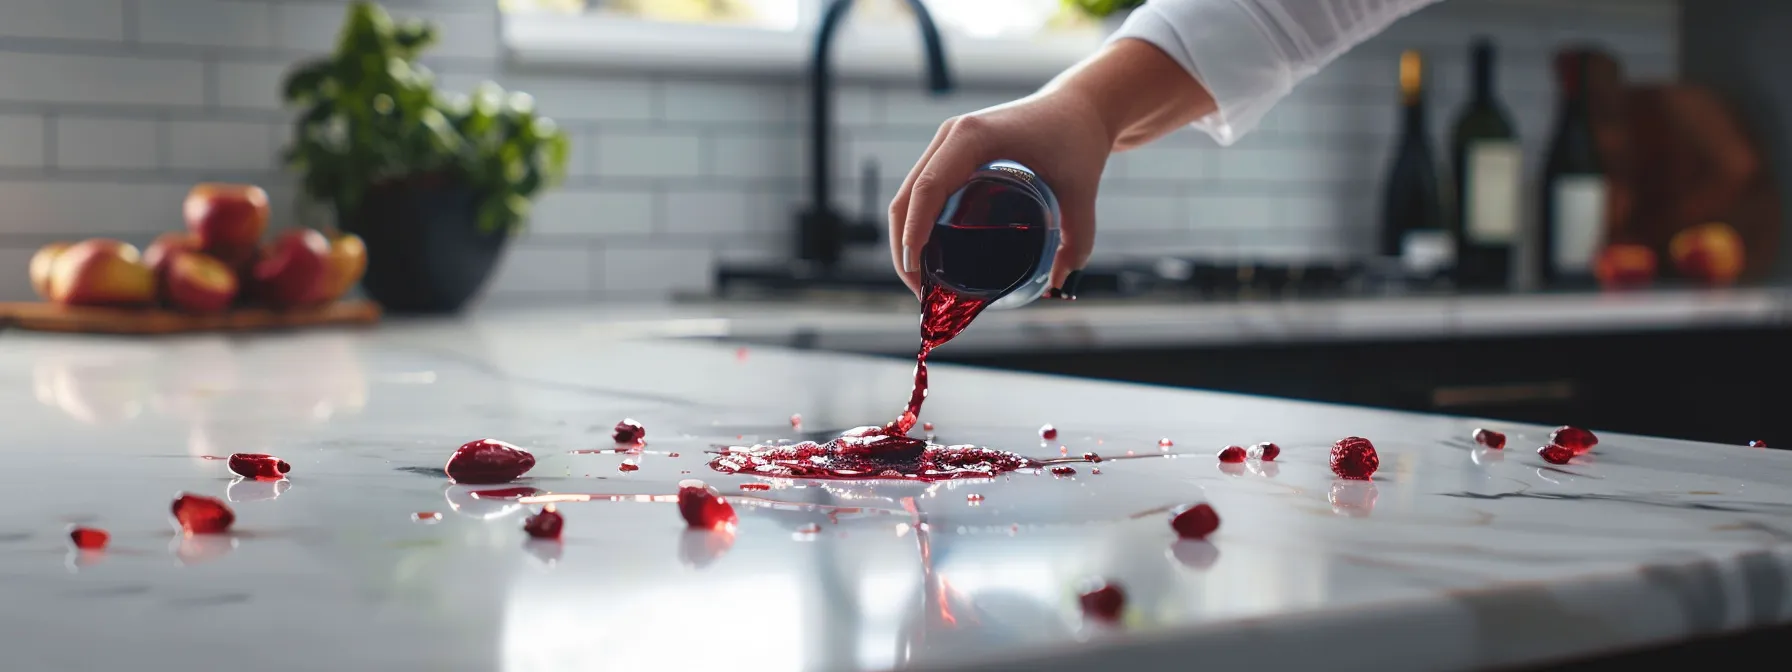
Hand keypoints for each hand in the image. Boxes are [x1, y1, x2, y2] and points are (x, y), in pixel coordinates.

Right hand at [887, 89, 1112, 298]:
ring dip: (906, 236)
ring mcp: (948, 142)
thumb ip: (1077, 239)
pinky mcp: (952, 151)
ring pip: (909, 193)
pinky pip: (923, 188)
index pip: (929, 187)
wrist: (1079, 105)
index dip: (914, 230)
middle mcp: (952, 136)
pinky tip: (928, 253)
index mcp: (973, 136)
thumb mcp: (1081, 189)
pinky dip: (916, 221)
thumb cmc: (1078, 137)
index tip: (917, 271)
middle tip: (923, 293)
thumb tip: (1061, 284)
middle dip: (905, 246)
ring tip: (923, 282)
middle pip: (908, 195)